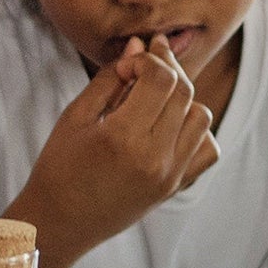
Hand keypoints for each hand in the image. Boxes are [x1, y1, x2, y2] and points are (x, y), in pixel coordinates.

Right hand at [15, 34, 217, 267]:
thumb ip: (111, 78)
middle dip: (167, 69)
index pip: (161, 78)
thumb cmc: (59, 167)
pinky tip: (170, 126)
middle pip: (185, 92)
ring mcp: (170, 176)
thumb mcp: (76, 116)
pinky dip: (196, 131)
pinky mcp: (175, 187)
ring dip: (183, 99)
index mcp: (123, 137)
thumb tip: (139, 44)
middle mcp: (154, 158)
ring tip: (154, 98)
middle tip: (144, 66)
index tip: (128, 64)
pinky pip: (208, 149)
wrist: (60, 223)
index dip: (148, 59)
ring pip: (201, 117)